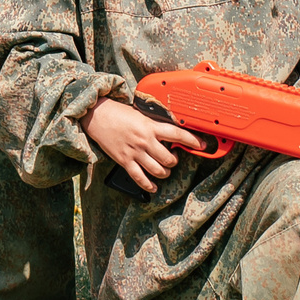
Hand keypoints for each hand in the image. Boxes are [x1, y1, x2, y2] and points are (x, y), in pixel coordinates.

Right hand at [85, 97, 208, 193]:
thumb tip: (170, 131)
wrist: (97, 116)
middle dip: (174, 161)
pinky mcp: (124, 161)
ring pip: (158, 171)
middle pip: (169, 159)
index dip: (193, 141)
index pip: (178, 134)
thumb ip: (154, 124)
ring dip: (165, 172)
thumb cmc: (118, 113)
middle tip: (173, 157)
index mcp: (151, 126)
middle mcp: (145, 141)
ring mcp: (135, 153)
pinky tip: (153, 186)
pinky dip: (149, 185)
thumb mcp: (141, 114)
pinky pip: (140, 178)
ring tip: (164, 169)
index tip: (202, 145)